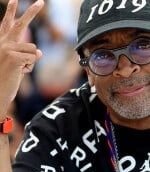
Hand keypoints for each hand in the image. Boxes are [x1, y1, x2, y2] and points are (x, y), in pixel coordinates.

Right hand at [0, 0, 42, 116]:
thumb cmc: (6, 80)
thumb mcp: (18, 66)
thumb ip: (27, 57)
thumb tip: (40, 52)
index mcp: (1, 44)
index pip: (7, 25)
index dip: (11, 12)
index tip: (15, 0)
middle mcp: (3, 43)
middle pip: (21, 25)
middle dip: (32, 11)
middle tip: (41, 1)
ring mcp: (7, 49)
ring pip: (33, 49)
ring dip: (31, 62)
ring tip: (19, 70)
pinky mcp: (13, 57)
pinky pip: (33, 58)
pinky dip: (30, 67)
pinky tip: (20, 72)